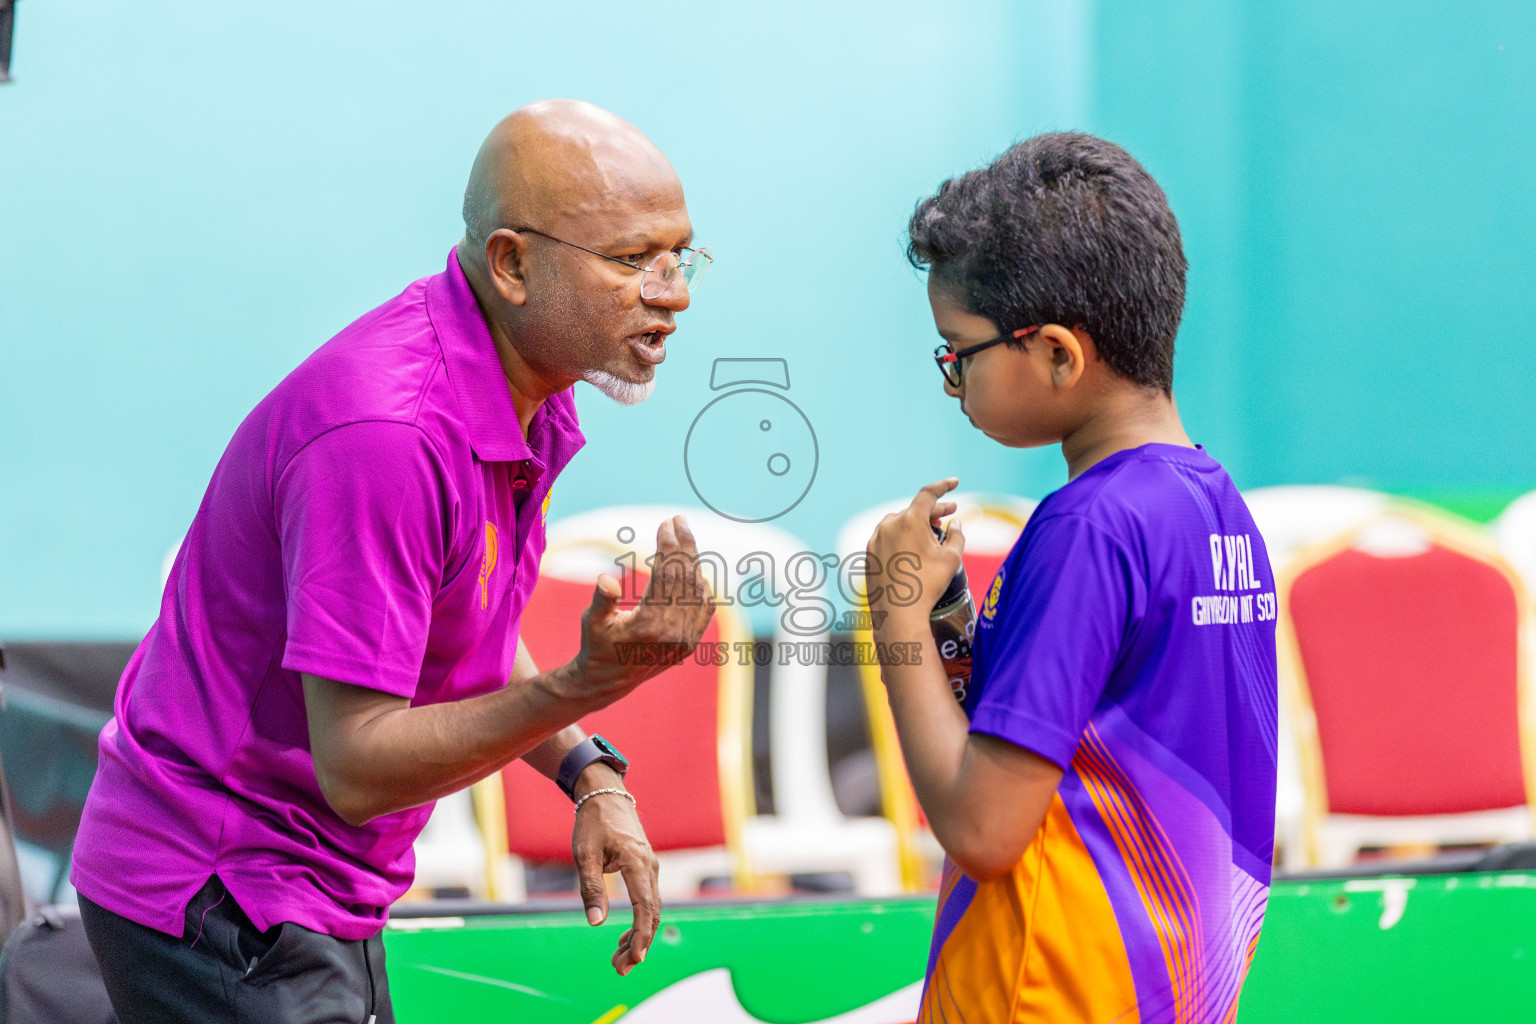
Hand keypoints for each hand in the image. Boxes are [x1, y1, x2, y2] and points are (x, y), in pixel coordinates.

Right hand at [565, 515, 713, 701]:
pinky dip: (702, 585)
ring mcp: (685, 639)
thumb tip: (608, 578)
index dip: (667, 546)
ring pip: (696, 590)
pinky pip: (704, 608)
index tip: (665, 523)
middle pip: (685, 577)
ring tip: (685, 536)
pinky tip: (695, 568)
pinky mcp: (690, 643)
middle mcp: (672, 633)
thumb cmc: (596, 645)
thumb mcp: (592, 622)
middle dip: (683, 545)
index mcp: (648, 625)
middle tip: (678, 519)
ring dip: (693, 560)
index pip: (666, 575)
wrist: (609, 681)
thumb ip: (602, 600)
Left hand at [571, 777, 658, 976]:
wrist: (605, 794)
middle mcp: (650, 867)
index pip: (645, 908)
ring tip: (618, 959)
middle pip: (652, 914)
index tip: (635, 959)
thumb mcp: (585, 854)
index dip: (641, 936)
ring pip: (651, 909)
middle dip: (639, 944)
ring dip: (638, 936)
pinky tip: (623, 938)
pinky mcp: (645, 868)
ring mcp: (651, 867)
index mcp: (637, 863)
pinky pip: (647, 900)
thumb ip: (591, 888)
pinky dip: (638, 922)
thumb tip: (596, 923)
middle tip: (620, 968)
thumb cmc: (593, 822)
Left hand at [866, 478, 963, 625]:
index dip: (944, 486)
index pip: (928, 494)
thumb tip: (955, 524)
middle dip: (934, 511)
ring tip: (932, 532)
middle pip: (915, 510)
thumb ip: (957, 536)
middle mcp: (889, 525)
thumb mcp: (951, 559)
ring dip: (916, 525)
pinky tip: (913, 548)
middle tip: (951, 513)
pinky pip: (888, 538)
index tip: (954, 482)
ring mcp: (875, 539)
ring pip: (900, 524)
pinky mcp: (868, 553)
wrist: (897, 615)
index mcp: (909, 521)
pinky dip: (902, 538)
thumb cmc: (926, 586)